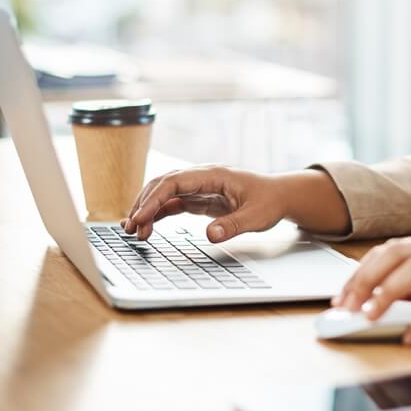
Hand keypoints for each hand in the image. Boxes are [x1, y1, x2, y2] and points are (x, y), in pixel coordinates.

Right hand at [123, 166, 286, 241]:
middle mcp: (202, 177)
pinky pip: (172, 202)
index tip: (141, 217)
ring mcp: (199, 187)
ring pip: (164, 193)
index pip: (175, 182)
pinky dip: (158, 213)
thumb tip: (211, 235)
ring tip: (134, 231)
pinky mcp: (199, 198)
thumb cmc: (269, 202)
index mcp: (214, 175)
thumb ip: (234, 225)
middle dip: (143, 204)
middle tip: (131, 229)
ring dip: (147, 209)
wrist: (279, 196)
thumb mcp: (256, 217)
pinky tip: (147, 226)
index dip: (155, 199)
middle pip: (163, 184)